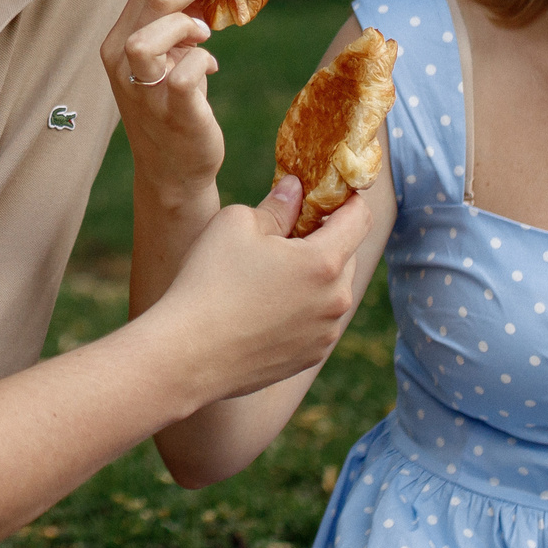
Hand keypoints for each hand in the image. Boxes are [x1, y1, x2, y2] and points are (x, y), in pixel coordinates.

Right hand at [100, 0, 247, 193]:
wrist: (173, 170)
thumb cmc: (175, 106)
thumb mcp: (170, 56)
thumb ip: (179, 21)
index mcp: (118, 40)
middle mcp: (121, 63)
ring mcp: (142, 91)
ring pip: (148, 36)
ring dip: (185, 19)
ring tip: (207, 27)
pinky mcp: (171, 115)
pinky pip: (182, 76)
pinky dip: (200, 60)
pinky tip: (210, 62)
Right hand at [145, 175, 373, 400]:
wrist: (188, 356)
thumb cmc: (209, 282)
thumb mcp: (237, 224)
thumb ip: (277, 204)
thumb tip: (296, 190)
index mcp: (325, 262)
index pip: (359, 217)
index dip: (344, 198)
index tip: (322, 193)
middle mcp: (336, 300)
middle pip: (347, 254)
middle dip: (323, 238)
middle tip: (284, 234)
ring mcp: (326, 333)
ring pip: (332, 290)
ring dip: (314, 276)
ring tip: (269, 275)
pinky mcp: (311, 357)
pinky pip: (318, 320)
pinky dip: (303, 307)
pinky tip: (264, 308)